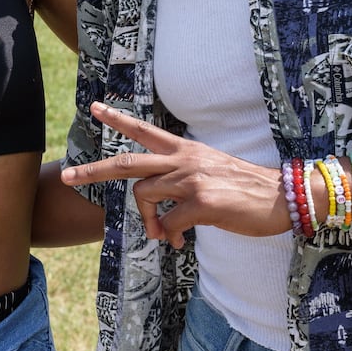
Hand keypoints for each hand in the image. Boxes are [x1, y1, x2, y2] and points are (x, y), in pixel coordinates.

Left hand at [61, 102, 287, 247]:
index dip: (118, 118)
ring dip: (146, 221)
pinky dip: (168, 235)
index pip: (144, 130)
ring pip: (145, 196)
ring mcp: (192, 180)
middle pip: (127, 163)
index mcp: (185, 150)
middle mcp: (184, 160)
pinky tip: (180, 243)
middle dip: (93, 170)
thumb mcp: (210, 170)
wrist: (283, 198)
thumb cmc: (246, 189)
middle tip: (67, 177)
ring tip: (161, 235)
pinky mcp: (202, 202)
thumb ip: (181, 178)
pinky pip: (168, 222)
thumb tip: (160, 208)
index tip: (95, 107)